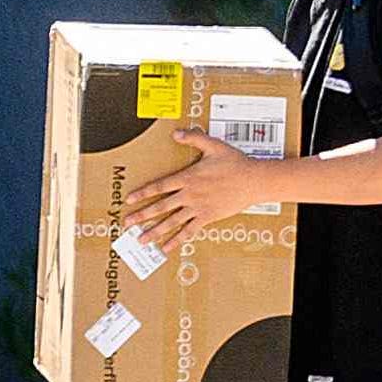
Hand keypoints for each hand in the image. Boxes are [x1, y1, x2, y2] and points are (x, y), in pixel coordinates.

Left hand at [123, 126, 276, 242]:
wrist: (254, 180)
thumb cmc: (235, 163)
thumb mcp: (215, 146)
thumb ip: (194, 139)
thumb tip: (176, 133)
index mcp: (188, 177)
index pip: (160, 186)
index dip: (143, 193)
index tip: (129, 200)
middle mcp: (189, 194)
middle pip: (160, 206)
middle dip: (142, 215)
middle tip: (127, 223)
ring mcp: (197, 208)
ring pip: (171, 221)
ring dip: (154, 231)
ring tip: (141, 239)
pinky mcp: (207, 217)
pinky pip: (189, 231)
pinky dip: (176, 240)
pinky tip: (166, 248)